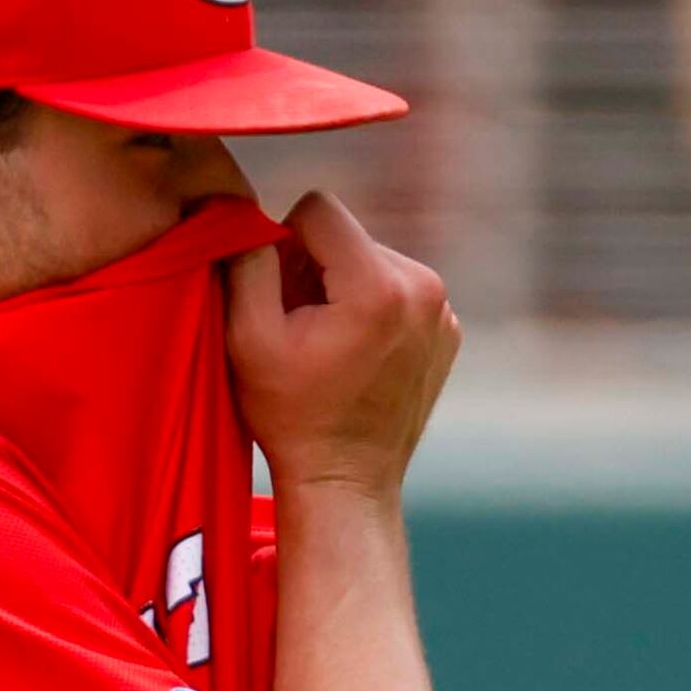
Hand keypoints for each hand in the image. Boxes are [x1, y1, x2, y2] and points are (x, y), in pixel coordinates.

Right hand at [222, 190, 459, 504]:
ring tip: (328, 345)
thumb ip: (244, 259)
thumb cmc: (291, 415)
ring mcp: (444, 311)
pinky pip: (399, 291)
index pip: (318, 208)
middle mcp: (424, 288)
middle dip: (316, 268)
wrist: (346, 481)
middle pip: (348, 236)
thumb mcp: (247, 336)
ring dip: (343, 289)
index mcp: (378, 285)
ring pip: (373, 261)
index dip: (284, 242)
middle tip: (301, 328)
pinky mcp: (449, 330)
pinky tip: (357, 357)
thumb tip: (242, 209)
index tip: (281, 294)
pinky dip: (373, 312)